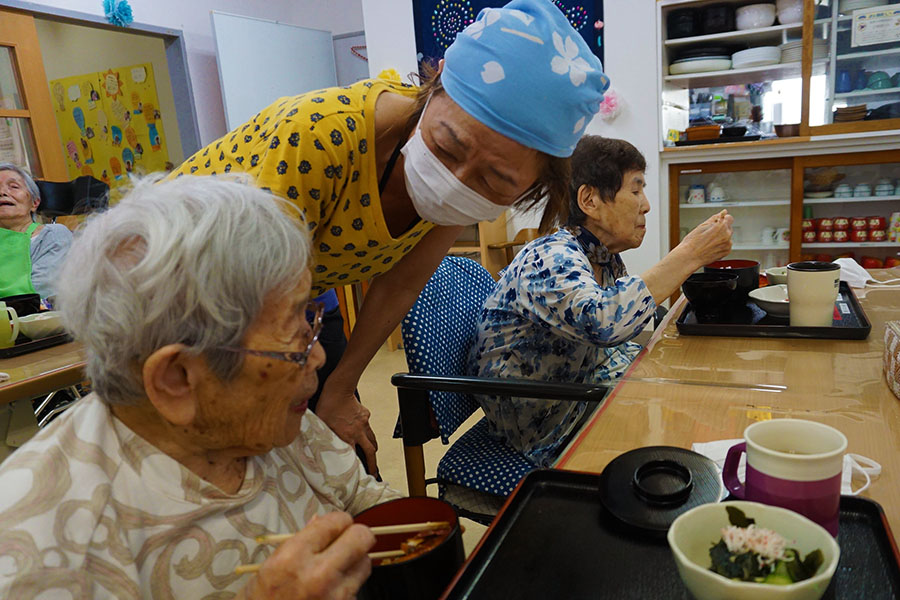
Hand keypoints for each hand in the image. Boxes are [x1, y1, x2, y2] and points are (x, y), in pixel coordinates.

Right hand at [240, 512, 375, 599]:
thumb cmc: (263, 599)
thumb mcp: (270, 565)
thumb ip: (300, 541)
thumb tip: (322, 520)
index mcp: (293, 557)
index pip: (335, 522)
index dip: (338, 520)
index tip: (336, 525)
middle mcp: (318, 575)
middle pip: (361, 538)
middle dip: (356, 535)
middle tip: (347, 539)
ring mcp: (335, 597)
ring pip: (365, 563)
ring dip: (355, 561)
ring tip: (338, 568)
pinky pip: (357, 588)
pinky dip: (349, 584)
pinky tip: (332, 590)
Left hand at [316, 379, 378, 473]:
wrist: (338, 389)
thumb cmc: (327, 405)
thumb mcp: (322, 425)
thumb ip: (325, 437)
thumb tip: (321, 446)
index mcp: (347, 436)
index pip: (353, 456)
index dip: (356, 467)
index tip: (356, 475)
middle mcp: (358, 432)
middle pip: (370, 452)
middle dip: (373, 463)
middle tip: (373, 472)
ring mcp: (364, 424)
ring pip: (373, 440)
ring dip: (373, 449)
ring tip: (372, 455)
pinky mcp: (366, 415)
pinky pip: (369, 427)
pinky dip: (367, 433)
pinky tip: (362, 433)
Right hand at [678, 209, 733, 267]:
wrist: (689, 257)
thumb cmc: (692, 242)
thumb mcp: (702, 226)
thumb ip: (715, 218)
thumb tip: (723, 212)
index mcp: (721, 226)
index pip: (729, 218)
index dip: (722, 219)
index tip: (717, 222)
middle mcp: (727, 235)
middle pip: (728, 228)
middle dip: (721, 229)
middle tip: (708, 234)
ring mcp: (728, 244)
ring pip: (727, 237)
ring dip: (721, 238)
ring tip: (708, 242)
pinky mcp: (727, 251)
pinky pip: (726, 245)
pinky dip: (721, 245)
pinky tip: (711, 247)